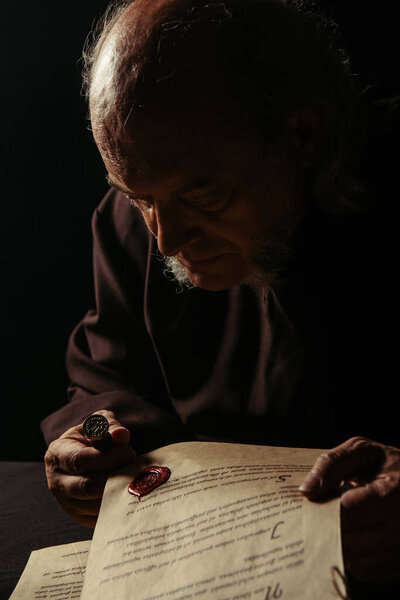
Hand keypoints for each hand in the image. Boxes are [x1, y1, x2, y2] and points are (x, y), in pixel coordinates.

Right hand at [45, 409, 135, 527]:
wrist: (85, 456)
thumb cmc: (92, 437)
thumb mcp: (99, 425)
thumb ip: (110, 427)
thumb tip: (121, 435)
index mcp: (58, 453)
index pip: (80, 460)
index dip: (107, 458)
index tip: (129, 452)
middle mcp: (57, 481)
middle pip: (87, 486)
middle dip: (116, 477)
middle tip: (136, 467)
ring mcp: (67, 503)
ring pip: (96, 505)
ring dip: (119, 492)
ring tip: (136, 479)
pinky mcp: (80, 517)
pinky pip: (101, 517)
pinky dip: (118, 506)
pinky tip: (131, 493)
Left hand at [299, 436, 399, 583]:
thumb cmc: (387, 464)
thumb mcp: (361, 451)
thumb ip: (331, 464)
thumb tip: (306, 490)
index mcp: (389, 494)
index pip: (343, 514)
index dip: (321, 510)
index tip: (309, 505)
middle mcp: (398, 527)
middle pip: (347, 543)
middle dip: (326, 530)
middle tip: (317, 517)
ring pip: (356, 562)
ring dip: (339, 546)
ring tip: (338, 524)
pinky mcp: (399, 563)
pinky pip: (368, 572)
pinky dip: (356, 558)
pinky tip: (354, 537)